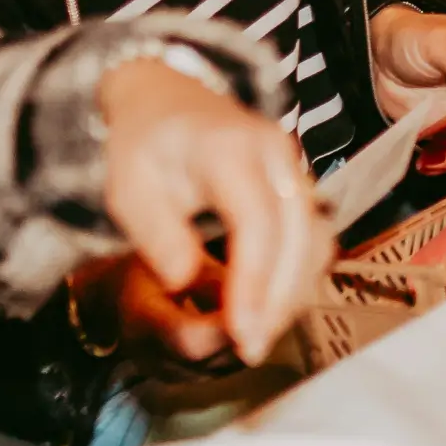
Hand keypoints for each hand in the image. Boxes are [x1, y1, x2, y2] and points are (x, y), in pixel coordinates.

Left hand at [96, 60, 332, 368]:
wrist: (167, 97)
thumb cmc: (144, 144)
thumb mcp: (129, 188)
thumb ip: (157, 234)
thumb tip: (184, 282)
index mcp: (230, 149)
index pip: (257, 221)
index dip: (255, 282)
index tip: (241, 333)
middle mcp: (275, 153)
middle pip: (299, 235)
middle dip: (279, 299)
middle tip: (249, 348)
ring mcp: (294, 166)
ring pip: (316, 239)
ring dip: (294, 292)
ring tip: (257, 333)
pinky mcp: (300, 184)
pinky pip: (314, 236)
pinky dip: (299, 276)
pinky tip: (269, 306)